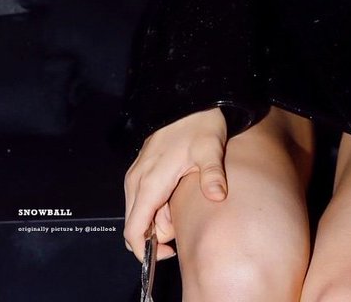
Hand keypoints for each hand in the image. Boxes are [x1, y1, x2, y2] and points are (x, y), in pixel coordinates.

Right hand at [123, 107, 228, 261]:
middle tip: (184, 215)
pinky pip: (142, 199)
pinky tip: (177, 190)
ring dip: (160, 217)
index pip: (133, 231)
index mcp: (150, 182)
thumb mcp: (210, 147)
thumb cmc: (198, 122)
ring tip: (184, 197)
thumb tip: (217, 196)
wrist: (188, 98)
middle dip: (158, 232)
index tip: (170, 251)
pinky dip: (157, 204)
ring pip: (139, 213)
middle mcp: (137, 181)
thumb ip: (212, 173)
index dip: (146, 250)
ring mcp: (137, 175)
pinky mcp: (141, 170)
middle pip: (137, 226)